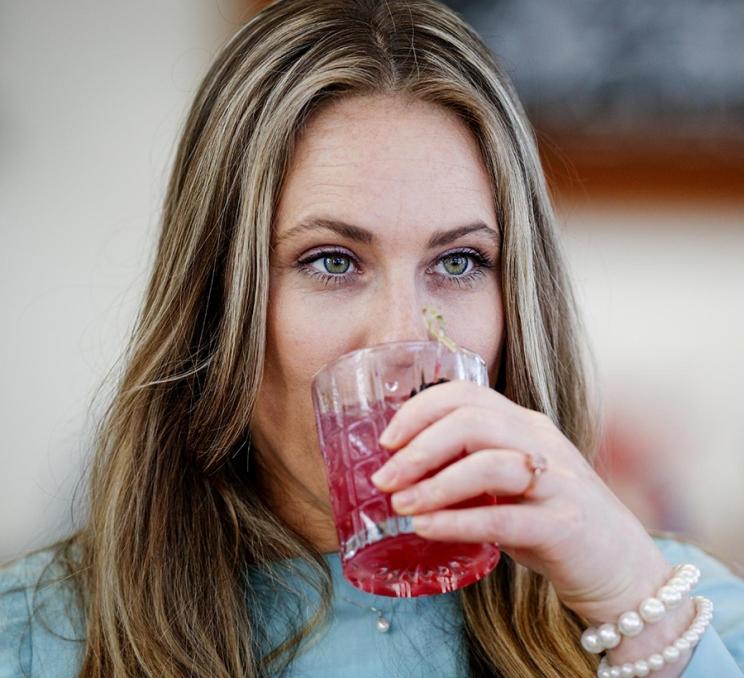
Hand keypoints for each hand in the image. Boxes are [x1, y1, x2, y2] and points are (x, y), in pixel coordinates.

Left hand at [369, 379, 674, 623]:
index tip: (386, 441)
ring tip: (399, 505)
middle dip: (418, 447)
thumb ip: (466, 470)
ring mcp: (558, 481)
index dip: (418, 411)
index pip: (465, 395)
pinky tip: (425, 529)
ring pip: (488, 464)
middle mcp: (541, 443)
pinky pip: (504, 518)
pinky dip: (457, 521)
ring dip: (434, 484)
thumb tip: (400, 472)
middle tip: (383, 478)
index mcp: (523, 425)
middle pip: (472, 421)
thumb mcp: (507, 485)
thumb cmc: (550, 522)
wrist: (621, 568)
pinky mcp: (565, 525)